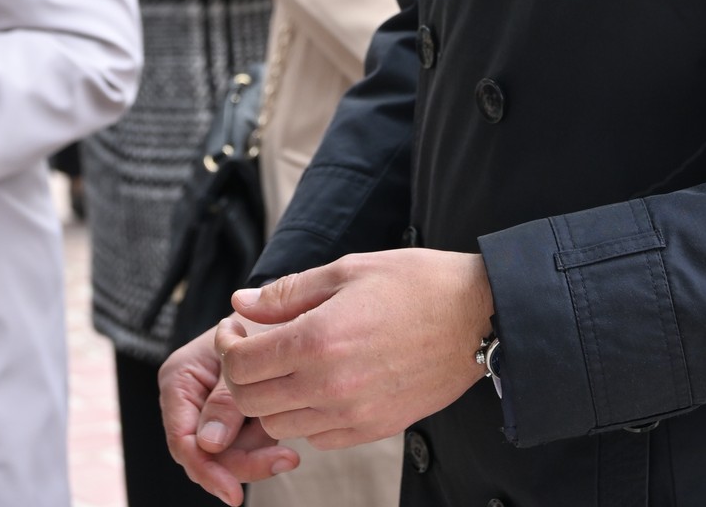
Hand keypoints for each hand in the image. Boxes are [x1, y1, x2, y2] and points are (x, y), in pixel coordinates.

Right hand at [158, 326, 300, 504]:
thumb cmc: (259, 322)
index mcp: (179, 380)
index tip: (234, 492)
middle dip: (243, 462)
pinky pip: (245, 444)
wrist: (283, 307)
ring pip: (229, 453)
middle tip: (286, 459)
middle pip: (207, 453)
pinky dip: (264, 444)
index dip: (206, 469)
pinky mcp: (235, 417)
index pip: (183, 439)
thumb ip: (224, 401)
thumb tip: (209, 445)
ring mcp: (212, 410)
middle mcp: (190, 399)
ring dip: (258, 449)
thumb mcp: (241, 358)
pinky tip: (285, 435)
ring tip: (288, 425)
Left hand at [217, 248, 494, 449]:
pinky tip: (322, 383)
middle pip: (252, 401)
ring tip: (290, 364)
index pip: (240, 365)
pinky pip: (318, 437)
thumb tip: (241, 303)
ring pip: (281, 424)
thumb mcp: (349, 269)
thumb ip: (288, 293)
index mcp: (317, 340)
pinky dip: (307, 415)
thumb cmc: (416, 283)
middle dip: (241, 374)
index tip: (238, 328)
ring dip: (273, 397)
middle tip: (255, 346)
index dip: (228, 346)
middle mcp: (328, 386)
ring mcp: (351, 415)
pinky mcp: (372, 430)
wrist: (477, 317)